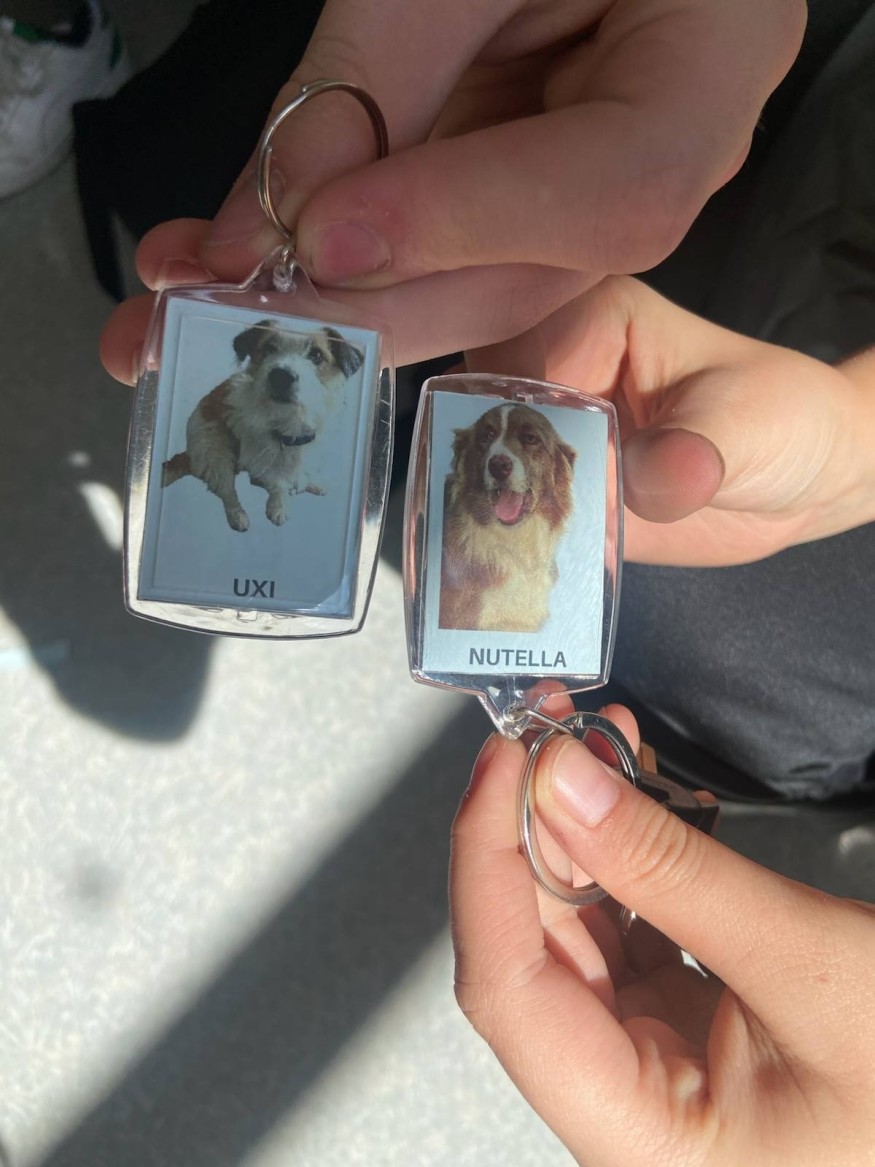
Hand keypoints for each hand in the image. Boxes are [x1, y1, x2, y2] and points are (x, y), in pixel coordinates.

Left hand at [100, 0, 804, 382]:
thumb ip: (381, 69)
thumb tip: (280, 224)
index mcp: (710, 63)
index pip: (614, 189)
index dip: (465, 226)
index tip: (322, 240)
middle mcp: (671, 148)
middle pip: (531, 275)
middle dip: (369, 307)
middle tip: (220, 311)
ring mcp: (595, 177)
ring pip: (474, 283)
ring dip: (334, 302)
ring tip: (197, 294)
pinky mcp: (521, 187)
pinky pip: (438, 246)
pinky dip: (339, 260)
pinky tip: (244, 260)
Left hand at [451, 701, 874, 1166]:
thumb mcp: (804, 964)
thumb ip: (671, 871)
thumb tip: (564, 782)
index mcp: (637, 1135)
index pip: (506, 990)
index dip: (487, 863)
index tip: (503, 765)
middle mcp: (624, 1103)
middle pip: (531, 952)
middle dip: (531, 829)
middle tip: (551, 735)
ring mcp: (648, 1064)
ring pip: (572, 935)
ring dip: (575, 835)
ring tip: (593, 749)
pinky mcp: (676, 1024)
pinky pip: (621, 932)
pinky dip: (621, 861)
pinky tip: (627, 802)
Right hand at [466, 276, 874, 564]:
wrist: (794, 479)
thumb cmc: (779, 421)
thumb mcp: (750, 427)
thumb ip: (695, 452)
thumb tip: (649, 478)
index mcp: (592, 317)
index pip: (513, 356)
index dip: (513, 414)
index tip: (537, 465)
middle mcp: (554, 362)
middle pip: (475, 404)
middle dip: (483, 460)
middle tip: (508, 505)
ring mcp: (544, 423)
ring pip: (475, 455)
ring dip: (481, 498)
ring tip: (507, 527)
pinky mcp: (546, 476)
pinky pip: (498, 500)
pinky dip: (497, 526)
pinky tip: (510, 546)